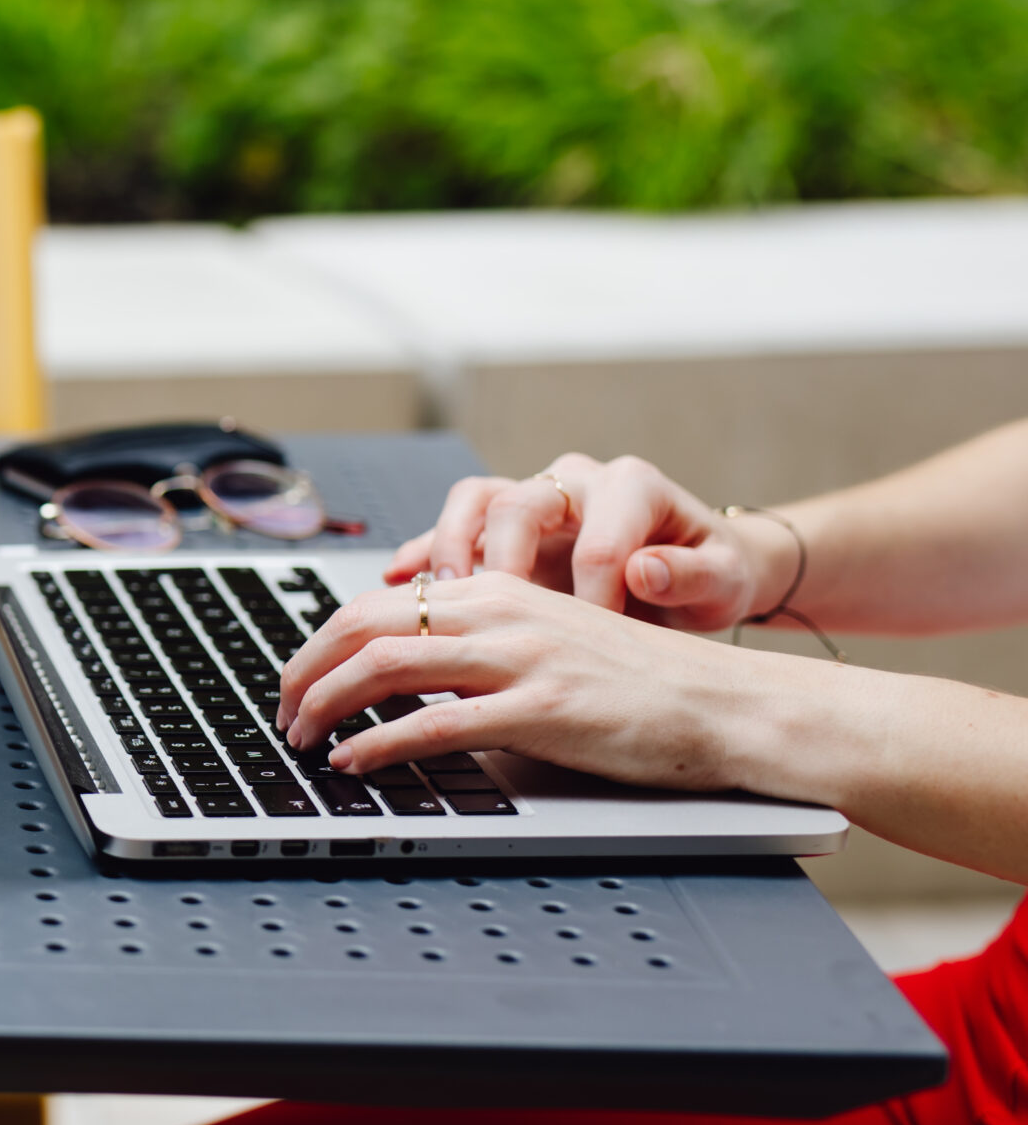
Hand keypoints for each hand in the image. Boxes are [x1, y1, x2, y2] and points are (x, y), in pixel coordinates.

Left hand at [275, 570, 762, 792]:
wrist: (729, 703)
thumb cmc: (643, 683)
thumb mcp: (549, 638)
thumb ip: (482, 643)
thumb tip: (407, 669)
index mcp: (498, 589)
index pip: (378, 602)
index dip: (320, 642)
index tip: (296, 677)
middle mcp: (501, 612)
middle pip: (364, 624)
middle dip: (304, 668)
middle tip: (280, 709)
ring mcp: (520, 658)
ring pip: (387, 664)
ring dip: (326, 703)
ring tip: (300, 736)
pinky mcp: (543, 709)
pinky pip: (438, 723)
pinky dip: (381, 743)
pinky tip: (354, 761)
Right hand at [383, 452, 795, 630]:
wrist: (699, 570)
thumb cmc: (712, 573)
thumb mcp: (725, 580)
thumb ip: (692, 576)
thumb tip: (646, 570)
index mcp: (630, 486)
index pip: (598, 538)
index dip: (592, 595)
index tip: (596, 642)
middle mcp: (575, 482)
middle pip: (518, 502)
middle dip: (504, 562)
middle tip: (500, 615)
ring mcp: (535, 501)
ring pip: (474, 502)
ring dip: (452, 548)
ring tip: (441, 598)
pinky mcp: (506, 529)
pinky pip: (454, 529)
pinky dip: (424, 551)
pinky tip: (398, 579)